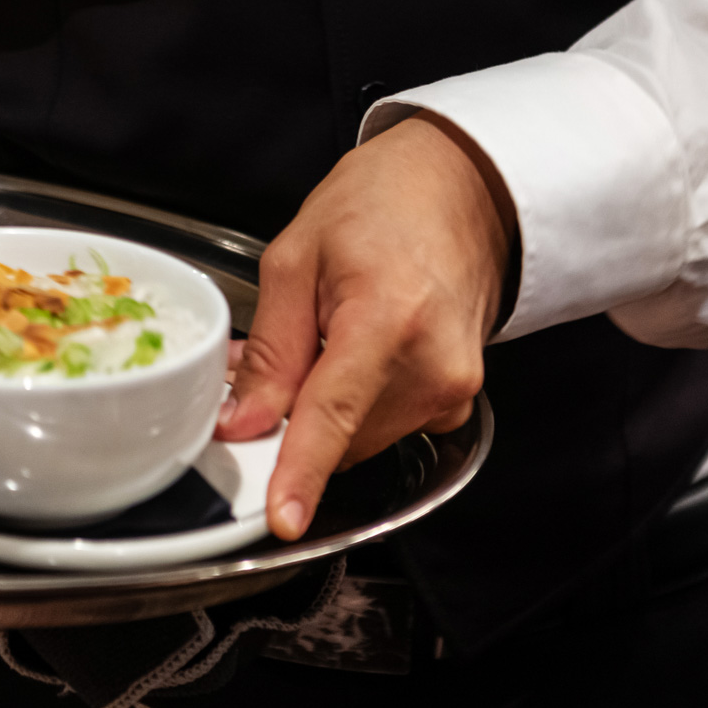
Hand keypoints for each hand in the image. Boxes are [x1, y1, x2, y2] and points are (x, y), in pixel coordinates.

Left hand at [215, 112, 514, 540]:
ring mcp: (453, 388)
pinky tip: (357, 352)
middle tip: (284, 350)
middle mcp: (432, 364)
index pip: (333, 415)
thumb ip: (272, 349)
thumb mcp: (297, 256)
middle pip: (339, 435)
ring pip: (360, 439)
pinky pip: (386, 427)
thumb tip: (245, 420)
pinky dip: (359, 404)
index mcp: (387, 319)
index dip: (302, 472)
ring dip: (327, 408)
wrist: (463, 188)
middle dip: (295, 414)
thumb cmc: (384, 204)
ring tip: (328, 335)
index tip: (284, 518)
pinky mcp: (456, 401)